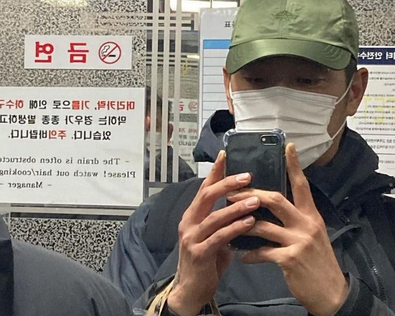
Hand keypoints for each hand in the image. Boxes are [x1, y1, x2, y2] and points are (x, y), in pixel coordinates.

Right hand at [166, 151, 257, 315]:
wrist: (191, 290)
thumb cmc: (205, 263)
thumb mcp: (214, 237)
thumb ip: (223, 222)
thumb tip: (242, 207)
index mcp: (192, 216)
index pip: (204, 188)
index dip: (215, 172)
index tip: (226, 154)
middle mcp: (188, 223)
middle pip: (206, 196)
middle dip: (227, 183)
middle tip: (247, 176)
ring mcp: (191, 237)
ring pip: (214, 216)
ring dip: (236, 206)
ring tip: (256, 199)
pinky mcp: (199, 253)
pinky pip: (219, 237)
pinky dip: (234, 228)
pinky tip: (249, 223)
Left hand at [227, 143, 348, 315]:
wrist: (331, 293)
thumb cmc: (316, 262)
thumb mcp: (311, 235)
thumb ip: (294, 219)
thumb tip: (268, 204)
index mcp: (310, 215)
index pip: (301, 185)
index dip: (294, 165)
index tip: (287, 146)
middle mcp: (306, 224)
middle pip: (274, 199)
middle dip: (249, 195)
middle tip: (230, 192)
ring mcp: (299, 241)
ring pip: (262, 225)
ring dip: (241, 225)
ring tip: (229, 226)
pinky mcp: (290, 259)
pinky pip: (262, 251)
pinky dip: (249, 254)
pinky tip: (242, 256)